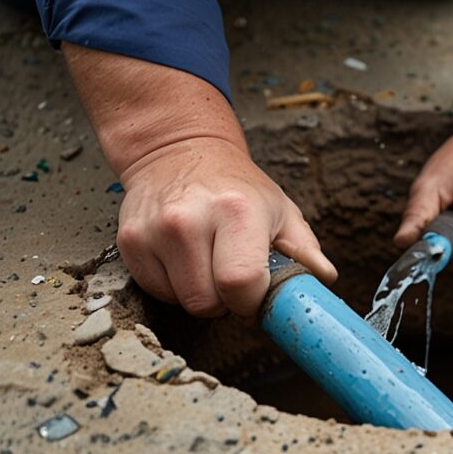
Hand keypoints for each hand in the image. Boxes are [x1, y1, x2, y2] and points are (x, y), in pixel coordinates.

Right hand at [116, 136, 336, 317]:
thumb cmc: (233, 184)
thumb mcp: (279, 209)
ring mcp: (155, 231)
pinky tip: (182, 257)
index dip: (251, 301)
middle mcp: (189, 219)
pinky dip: (173, 284)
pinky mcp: (129, 241)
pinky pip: (156, 291)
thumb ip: (304, 250)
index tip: (255, 293)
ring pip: (181, 302)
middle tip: (230, 274)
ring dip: (199, 292)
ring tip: (206, 260)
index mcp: (236, 211)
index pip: (241, 284)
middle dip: (225, 300)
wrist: (177, 150)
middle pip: (207, 303)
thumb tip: (323, 280)